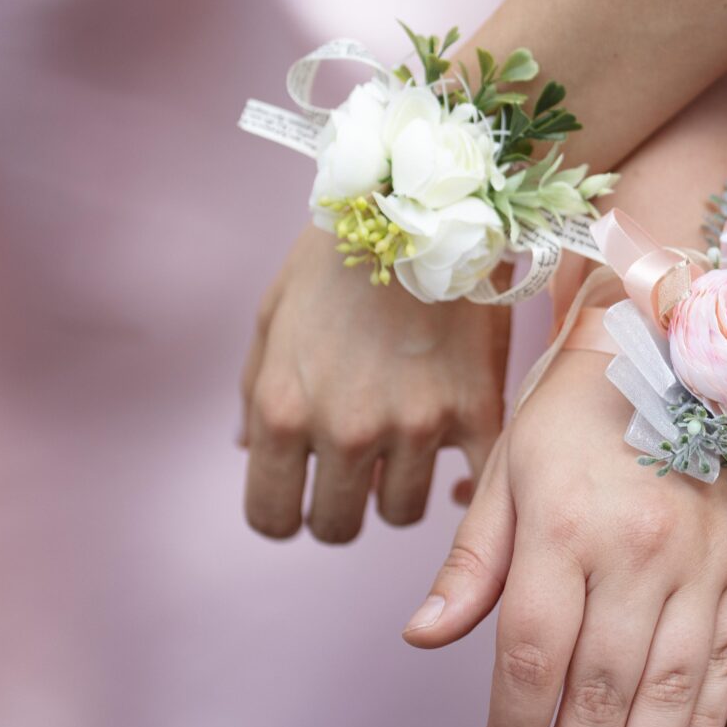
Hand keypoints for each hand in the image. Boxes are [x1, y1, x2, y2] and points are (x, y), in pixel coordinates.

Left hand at [240, 226, 511, 541]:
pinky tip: (456, 470)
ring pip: (402, 512)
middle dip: (341, 506)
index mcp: (283, 408)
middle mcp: (344, 429)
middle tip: (355, 470)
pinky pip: (473, 487)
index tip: (301, 499)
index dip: (284, 514)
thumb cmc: (339, 253)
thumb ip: (257, 392)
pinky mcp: (477, 411)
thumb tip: (249, 452)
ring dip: (398, 487)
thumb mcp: (275, 314)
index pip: (271, 518)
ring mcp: (415, 425)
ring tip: (404, 443)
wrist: (427, 200)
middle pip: (338, 526)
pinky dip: (463, 486)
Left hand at [404, 351, 726, 726]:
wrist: (680, 331)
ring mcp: (706, 557)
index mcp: (564, 525)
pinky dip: (712, 721)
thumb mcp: (509, 465)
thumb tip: (424, 639)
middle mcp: (638, 548)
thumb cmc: (578, 403)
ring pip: (674, 688)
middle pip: (602, 689)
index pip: (530, 659)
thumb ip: (474, 561)